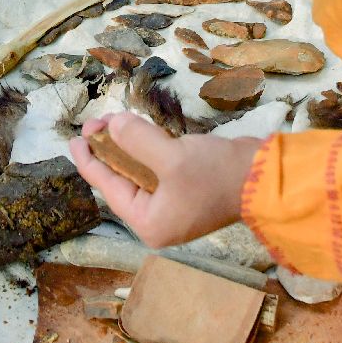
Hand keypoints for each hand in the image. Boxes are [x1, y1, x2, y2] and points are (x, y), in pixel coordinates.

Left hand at [69, 113, 264, 247]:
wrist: (266, 178)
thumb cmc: (216, 174)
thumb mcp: (170, 156)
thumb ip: (136, 140)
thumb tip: (112, 125)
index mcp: (149, 222)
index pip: (109, 187)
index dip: (90, 160)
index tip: (75, 138)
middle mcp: (158, 219)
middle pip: (122, 180)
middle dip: (109, 149)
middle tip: (98, 121)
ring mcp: (175, 206)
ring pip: (140, 172)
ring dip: (128, 146)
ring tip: (115, 120)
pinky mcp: (189, 191)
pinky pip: (158, 170)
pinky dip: (148, 150)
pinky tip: (140, 131)